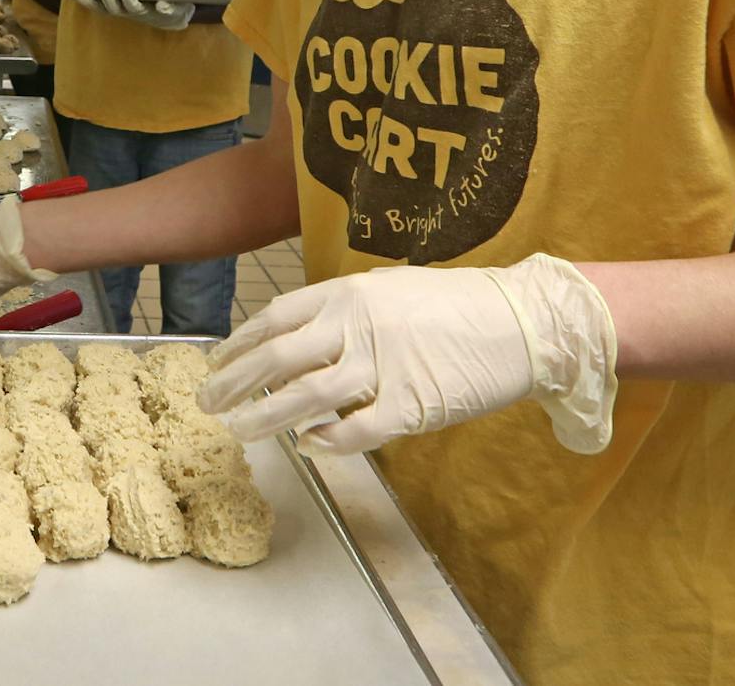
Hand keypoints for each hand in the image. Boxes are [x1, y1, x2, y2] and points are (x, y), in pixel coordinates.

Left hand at [72, 0, 190, 30]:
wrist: (172, 18)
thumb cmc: (175, 9)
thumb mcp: (178, 8)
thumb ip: (171, 7)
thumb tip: (162, 5)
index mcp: (145, 12)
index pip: (133, 6)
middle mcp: (130, 14)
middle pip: (114, 8)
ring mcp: (122, 12)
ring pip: (104, 10)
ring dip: (91, 1)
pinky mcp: (116, 8)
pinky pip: (99, 8)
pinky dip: (88, 2)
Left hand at [199, 255, 618, 456]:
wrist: (526, 322)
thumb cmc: (461, 305)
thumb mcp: (394, 288)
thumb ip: (348, 309)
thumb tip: (306, 334)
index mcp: (349, 294)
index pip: (276, 318)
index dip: (239, 342)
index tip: (216, 361)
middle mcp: (357, 325)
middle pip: (277, 357)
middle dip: (234, 382)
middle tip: (208, 403)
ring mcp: (383, 366)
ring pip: (304, 396)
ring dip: (265, 416)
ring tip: (239, 431)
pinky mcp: (410, 405)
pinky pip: (354, 431)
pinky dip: (326, 441)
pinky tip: (309, 446)